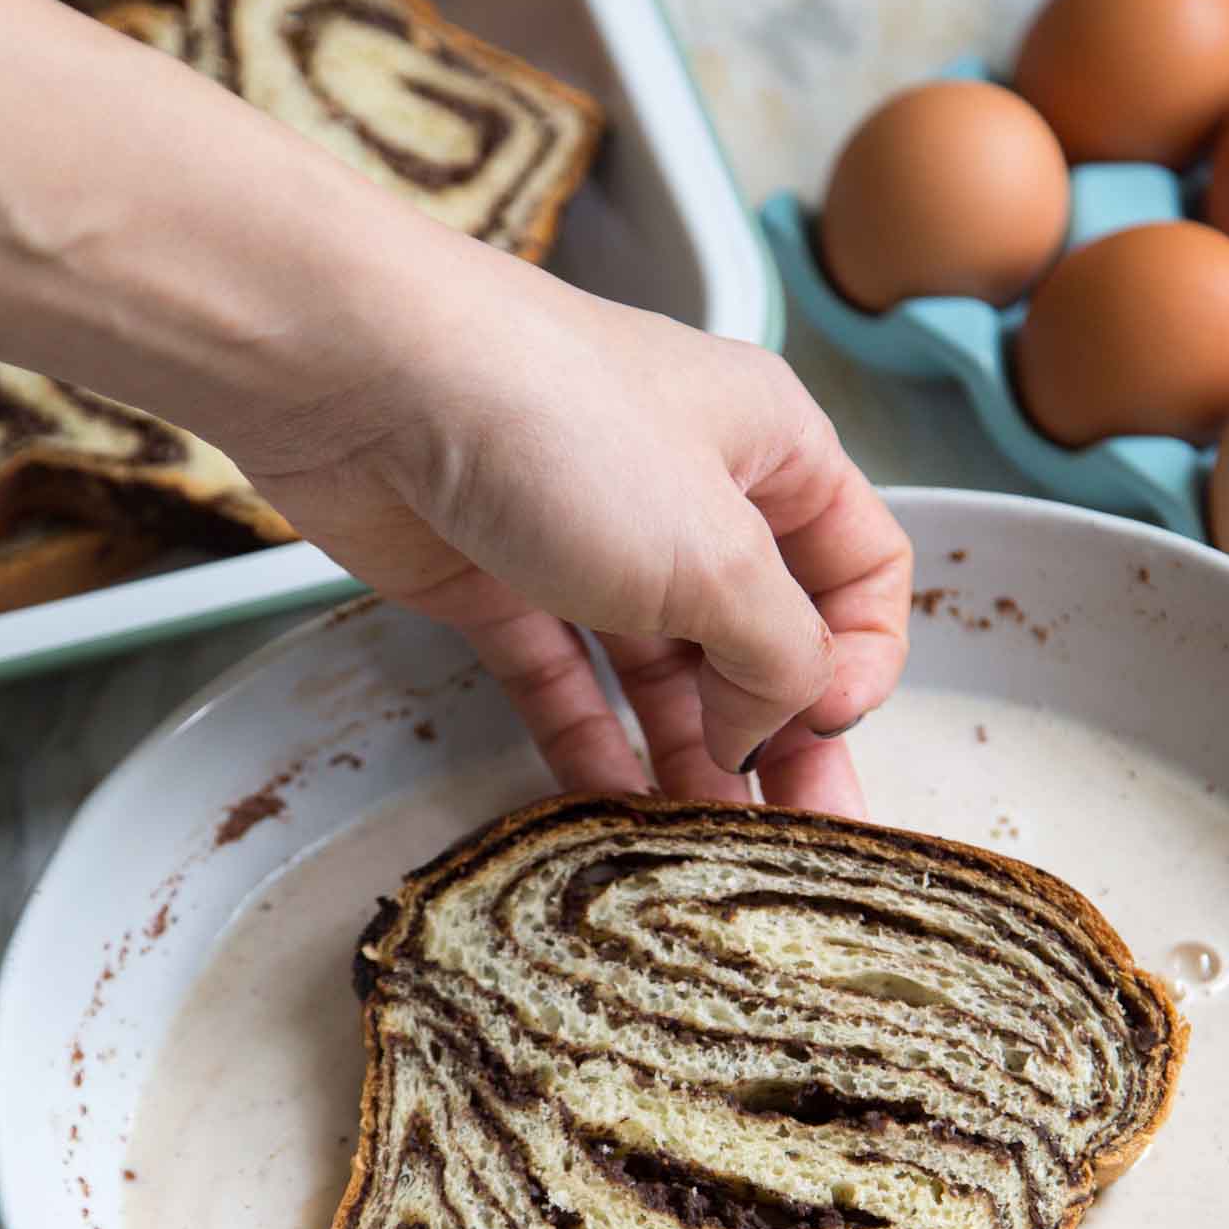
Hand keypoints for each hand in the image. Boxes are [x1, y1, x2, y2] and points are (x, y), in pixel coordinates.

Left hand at [239, 241, 912, 815]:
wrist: (365, 378)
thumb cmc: (563, 429)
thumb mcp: (718, 557)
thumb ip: (779, 656)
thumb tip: (774, 724)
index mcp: (773, 450)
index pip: (860, 567)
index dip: (862, 655)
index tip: (829, 725)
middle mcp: (689, 490)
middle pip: (761, 632)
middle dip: (783, 734)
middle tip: (797, 842)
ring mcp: (589, 536)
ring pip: (662, 667)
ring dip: (687, 753)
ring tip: (703, 850)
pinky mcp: (498, 580)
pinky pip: (563, 678)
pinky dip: (590, 742)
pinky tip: (612, 808)